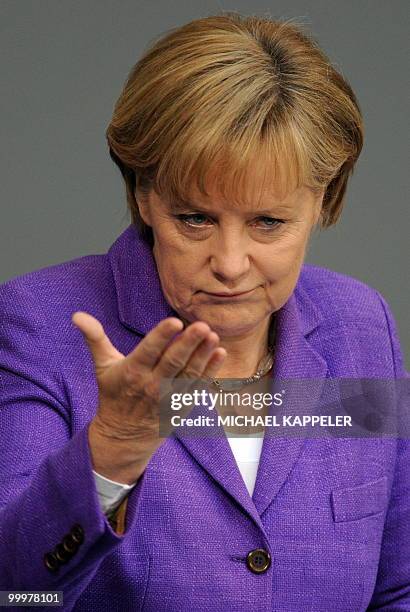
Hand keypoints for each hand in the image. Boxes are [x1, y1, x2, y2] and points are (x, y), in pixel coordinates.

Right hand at [72, 312, 225, 483]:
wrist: (123, 436)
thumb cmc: (114, 394)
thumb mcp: (102, 366)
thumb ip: (94, 338)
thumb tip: (77, 315)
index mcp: (132, 372)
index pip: (148, 352)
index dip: (161, 337)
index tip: (174, 321)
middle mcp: (151, 385)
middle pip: (172, 363)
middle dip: (188, 344)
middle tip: (202, 326)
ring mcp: (169, 397)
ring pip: (188, 374)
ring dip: (203, 355)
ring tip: (213, 336)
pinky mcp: (182, 404)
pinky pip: (198, 386)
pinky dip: (210, 371)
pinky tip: (220, 353)